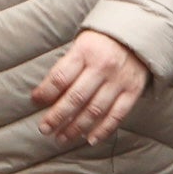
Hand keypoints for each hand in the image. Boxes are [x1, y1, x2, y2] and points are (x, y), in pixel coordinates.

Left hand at [33, 28, 150, 146]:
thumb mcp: (80, 46)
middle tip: (44, 129)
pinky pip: (117, 115)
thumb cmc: (101, 43)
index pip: (60, 77)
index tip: (35, 102)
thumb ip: (65, 68)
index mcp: (85, 51)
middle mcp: (102, 66)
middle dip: (57, 117)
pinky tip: (90, 139)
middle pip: (75, 98)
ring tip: (62, 138)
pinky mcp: (133, 91)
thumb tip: (44, 96)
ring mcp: (119, 80)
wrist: (137, 34)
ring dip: (76, 128)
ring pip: (94, 110)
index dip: (45, 92)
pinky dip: (103, 130)